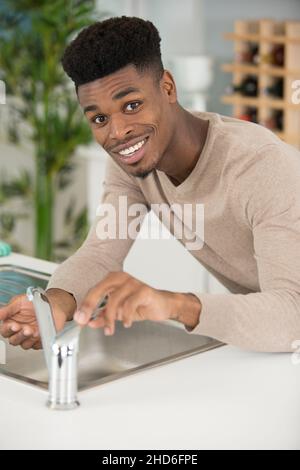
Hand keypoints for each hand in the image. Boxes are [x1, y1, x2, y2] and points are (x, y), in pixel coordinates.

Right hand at [0, 289, 75, 349]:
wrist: (52, 303)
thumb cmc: (35, 302)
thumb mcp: (19, 302)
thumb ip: (8, 309)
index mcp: (12, 323)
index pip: (5, 331)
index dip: (8, 329)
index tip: (14, 325)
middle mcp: (19, 331)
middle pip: (14, 340)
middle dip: (19, 335)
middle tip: (26, 329)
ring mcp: (30, 337)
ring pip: (25, 345)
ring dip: (29, 339)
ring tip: (35, 331)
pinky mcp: (40, 340)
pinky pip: (37, 345)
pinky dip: (39, 341)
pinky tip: (41, 334)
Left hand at [74, 272, 200, 334]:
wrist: (164, 305)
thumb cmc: (141, 305)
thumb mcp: (119, 313)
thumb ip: (103, 316)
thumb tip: (89, 322)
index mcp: (113, 280)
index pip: (94, 291)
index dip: (84, 306)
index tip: (78, 319)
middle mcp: (121, 278)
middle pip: (99, 290)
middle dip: (89, 307)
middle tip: (84, 321)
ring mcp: (133, 282)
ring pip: (114, 300)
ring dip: (109, 318)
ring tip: (110, 330)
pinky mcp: (144, 290)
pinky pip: (130, 304)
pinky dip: (126, 316)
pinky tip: (126, 323)